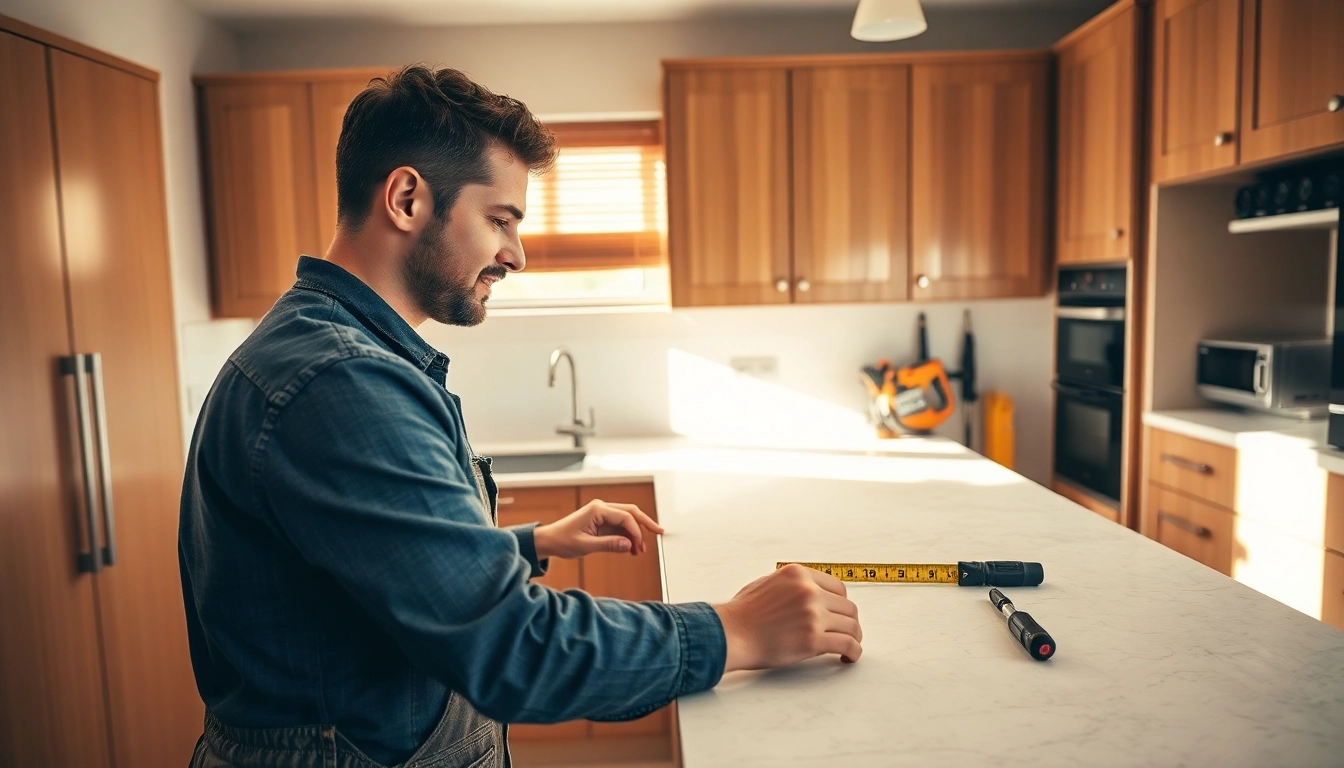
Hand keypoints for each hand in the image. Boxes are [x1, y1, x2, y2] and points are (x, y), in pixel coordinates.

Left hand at [532, 498, 664, 559]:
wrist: (549, 540)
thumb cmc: (563, 541)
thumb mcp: (585, 546)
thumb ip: (609, 545)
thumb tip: (629, 545)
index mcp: (597, 510)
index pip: (625, 517)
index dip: (636, 532)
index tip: (639, 547)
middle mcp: (601, 508)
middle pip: (631, 512)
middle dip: (645, 524)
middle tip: (660, 533)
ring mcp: (602, 513)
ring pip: (627, 518)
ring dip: (636, 533)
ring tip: (640, 551)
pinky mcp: (601, 520)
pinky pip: (620, 525)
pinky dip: (628, 535)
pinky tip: (631, 548)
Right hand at [713, 564, 862, 671]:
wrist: (730, 634)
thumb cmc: (742, 614)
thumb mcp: (767, 583)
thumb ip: (791, 586)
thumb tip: (807, 592)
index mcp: (798, 575)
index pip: (837, 587)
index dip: (841, 603)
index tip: (841, 613)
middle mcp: (808, 591)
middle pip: (847, 606)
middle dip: (848, 621)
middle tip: (847, 632)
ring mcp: (812, 614)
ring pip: (851, 625)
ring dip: (854, 637)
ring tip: (850, 645)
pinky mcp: (813, 639)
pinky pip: (847, 644)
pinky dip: (854, 652)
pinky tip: (850, 657)